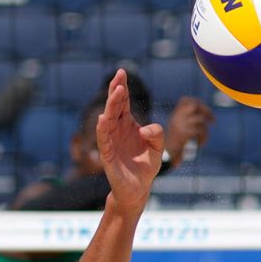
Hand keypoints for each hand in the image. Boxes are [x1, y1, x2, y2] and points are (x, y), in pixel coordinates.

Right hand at [95, 68, 165, 212]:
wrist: (138, 189)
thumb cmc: (145, 167)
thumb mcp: (158, 147)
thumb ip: (156, 133)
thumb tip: (143, 129)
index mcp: (128, 125)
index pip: (123, 102)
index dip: (122, 87)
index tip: (122, 72)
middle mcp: (117, 130)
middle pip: (114, 106)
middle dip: (116, 90)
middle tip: (119, 76)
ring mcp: (111, 141)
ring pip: (108, 119)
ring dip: (111, 105)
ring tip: (117, 92)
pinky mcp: (108, 155)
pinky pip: (104, 140)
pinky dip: (102, 129)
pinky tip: (103, 118)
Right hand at [163, 96, 214, 164]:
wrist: (165, 160)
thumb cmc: (173, 150)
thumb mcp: (179, 133)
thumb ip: (188, 124)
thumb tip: (207, 115)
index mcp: (175, 117)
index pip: (186, 100)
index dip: (197, 102)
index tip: (203, 112)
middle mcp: (176, 118)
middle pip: (194, 105)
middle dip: (206, 111)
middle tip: (213, 121)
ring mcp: (179, 125)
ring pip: (200, 120)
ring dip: (205, 131)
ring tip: (202, 141)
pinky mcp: (183, 133)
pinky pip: (199, 130)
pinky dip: (203, 138)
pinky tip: (200, 145)